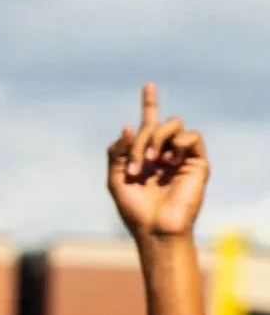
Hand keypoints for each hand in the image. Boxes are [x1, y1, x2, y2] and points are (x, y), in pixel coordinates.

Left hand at [106, 83, 208, 242]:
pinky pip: (192, 136)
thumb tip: (129, 127)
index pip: (149, 124)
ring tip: (151, 162)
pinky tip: (170, 160)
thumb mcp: (115, 179)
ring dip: (156, 140)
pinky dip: (178, 143)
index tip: (149, 85)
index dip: (149, 104)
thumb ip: (117, 152)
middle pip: (155, 124)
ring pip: (173, 125)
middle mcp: (164, 152)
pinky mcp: (198, 163)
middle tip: (137, 164)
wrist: (155, 228)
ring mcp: (181, 157)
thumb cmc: (135, 209)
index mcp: (145, 154)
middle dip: (142, 138)